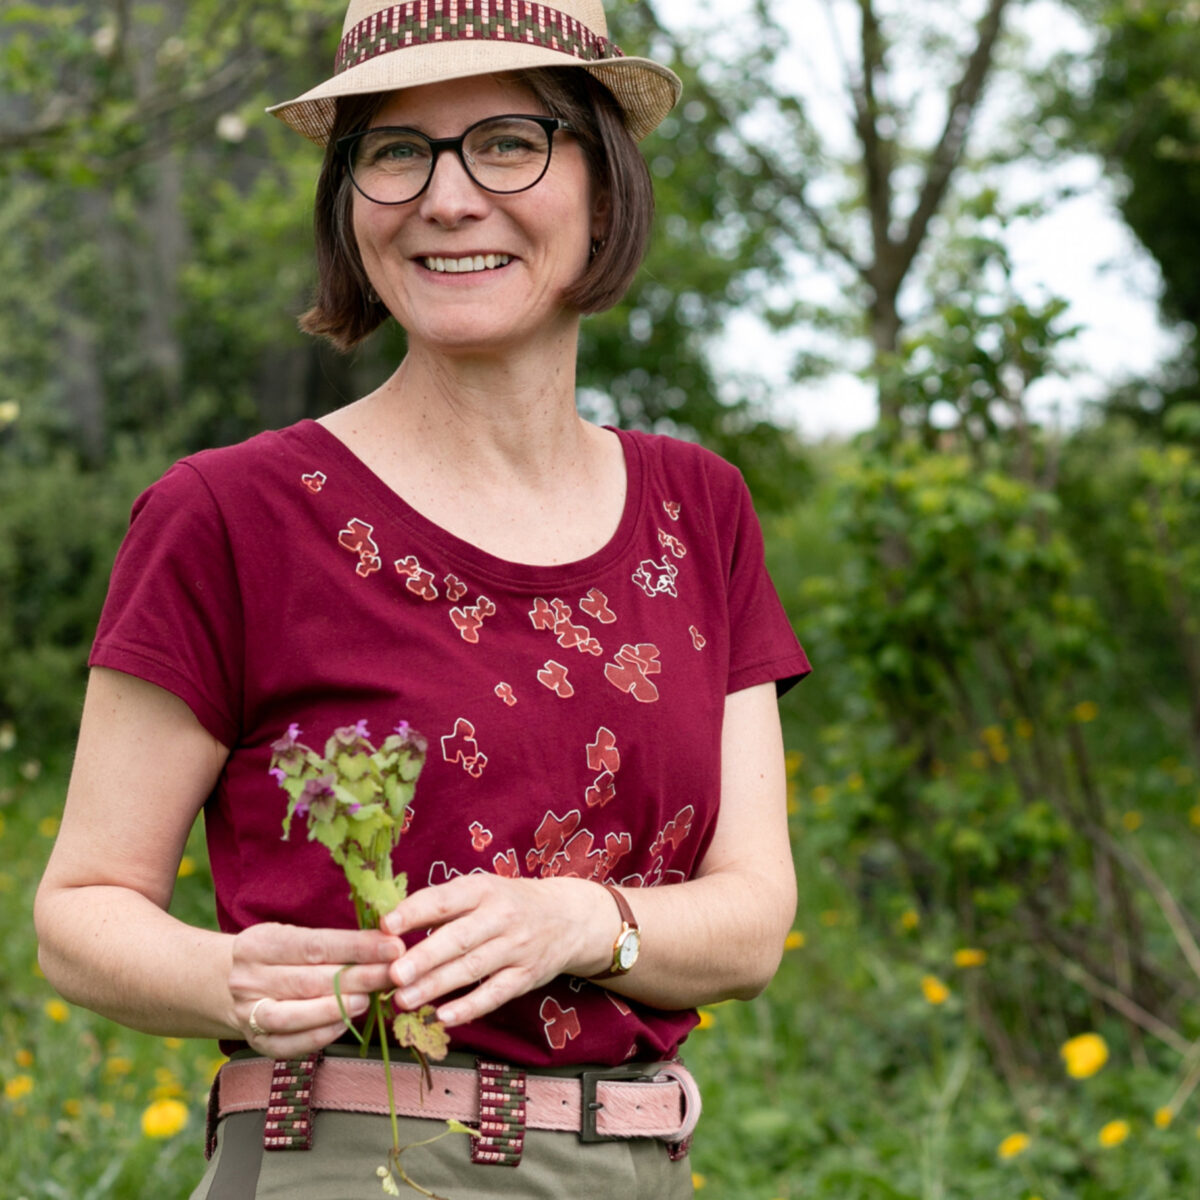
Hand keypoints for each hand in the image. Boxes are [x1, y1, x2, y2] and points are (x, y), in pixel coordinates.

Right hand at [228, 922, 402, 1057]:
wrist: (228, 985)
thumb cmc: (279, 956)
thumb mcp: (294, 936)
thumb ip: (332, 942)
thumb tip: (386, 944)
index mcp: (259, 943)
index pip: (316, 944)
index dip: (358, 946)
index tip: (394, 946)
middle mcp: (248, 979)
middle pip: (310, 980)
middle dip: (358, 977)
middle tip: (394, 974)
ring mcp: (248, 1014)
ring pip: (295, 1015)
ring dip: (337, 1008)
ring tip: (369, 1000)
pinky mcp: (255, 1042)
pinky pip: (290, 1044)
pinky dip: (320, 1035)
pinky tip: (345, 1024)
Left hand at [380, 876, 612, 1026]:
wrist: (567, 917)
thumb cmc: (509, 903)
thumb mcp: (480, 890)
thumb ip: (441, 906)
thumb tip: (390, 926)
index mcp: (483, 889)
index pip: (445, 900)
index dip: (415, 912)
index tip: (386, 926)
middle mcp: (501, 916)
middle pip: (459, 938)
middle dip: (425, 957)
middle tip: (393, 974)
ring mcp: (516, 948)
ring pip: (472, 969)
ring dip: (437, 986)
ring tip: (404, 1000)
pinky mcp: (526, 977)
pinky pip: (495, 994)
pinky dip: (469, 1007)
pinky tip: (443, 1017)